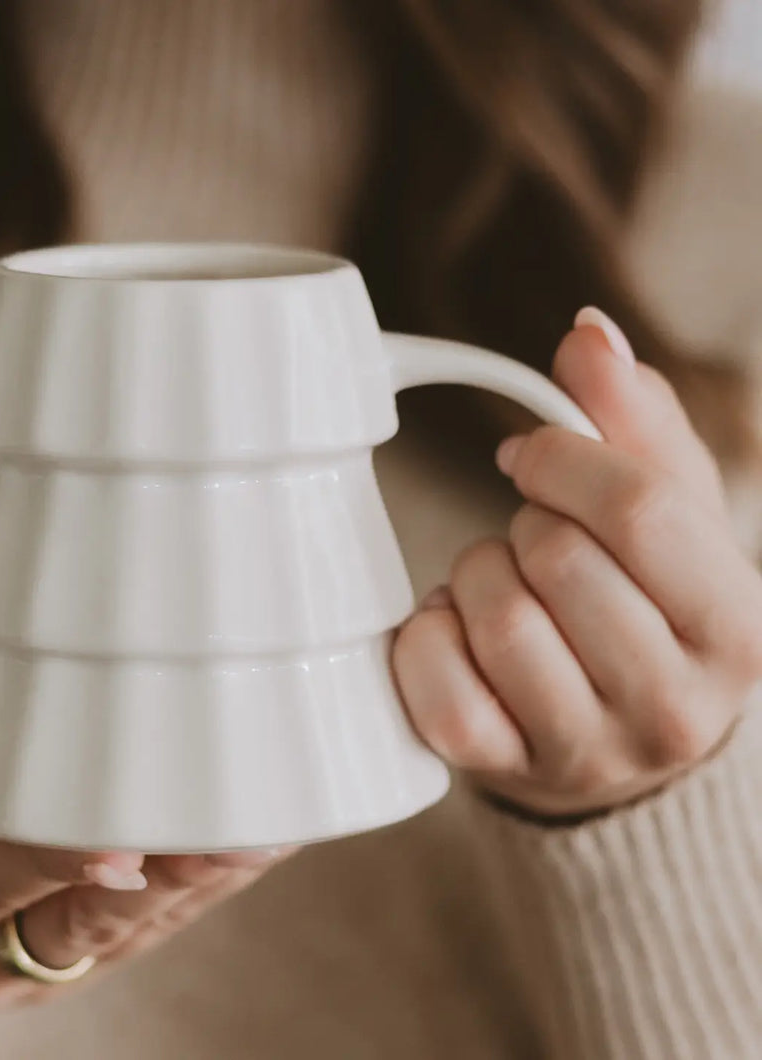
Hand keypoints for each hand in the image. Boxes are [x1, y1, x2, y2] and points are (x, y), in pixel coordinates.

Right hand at [0, 742, 287, 1059]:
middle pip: (86, 925)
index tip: (121, 844)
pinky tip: (261, 842)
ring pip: (135, 929)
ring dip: (206, 882)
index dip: (53, 864)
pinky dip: (205, 885)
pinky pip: (151, 924)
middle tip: (235, 835)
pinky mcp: (79, 952)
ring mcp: (42, 962)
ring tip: (274, 828)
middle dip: (166, 880)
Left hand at [393, 310, 761, 817]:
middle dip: (524, 522)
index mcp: (736, 628)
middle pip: (556, 557)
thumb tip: (589, 333)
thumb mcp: (672, 512)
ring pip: (496, 617)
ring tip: (499, 586)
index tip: (533, 456)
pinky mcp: (503, 769)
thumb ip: (635, 418)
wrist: (616, 733)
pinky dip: (428, 637)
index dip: (566, 459)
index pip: (640, 511)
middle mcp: (673, 706)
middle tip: (531, 537)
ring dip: (475, 576)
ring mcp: (587, 751)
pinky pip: (436, 685)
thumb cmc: (644, 606)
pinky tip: (458, 633)